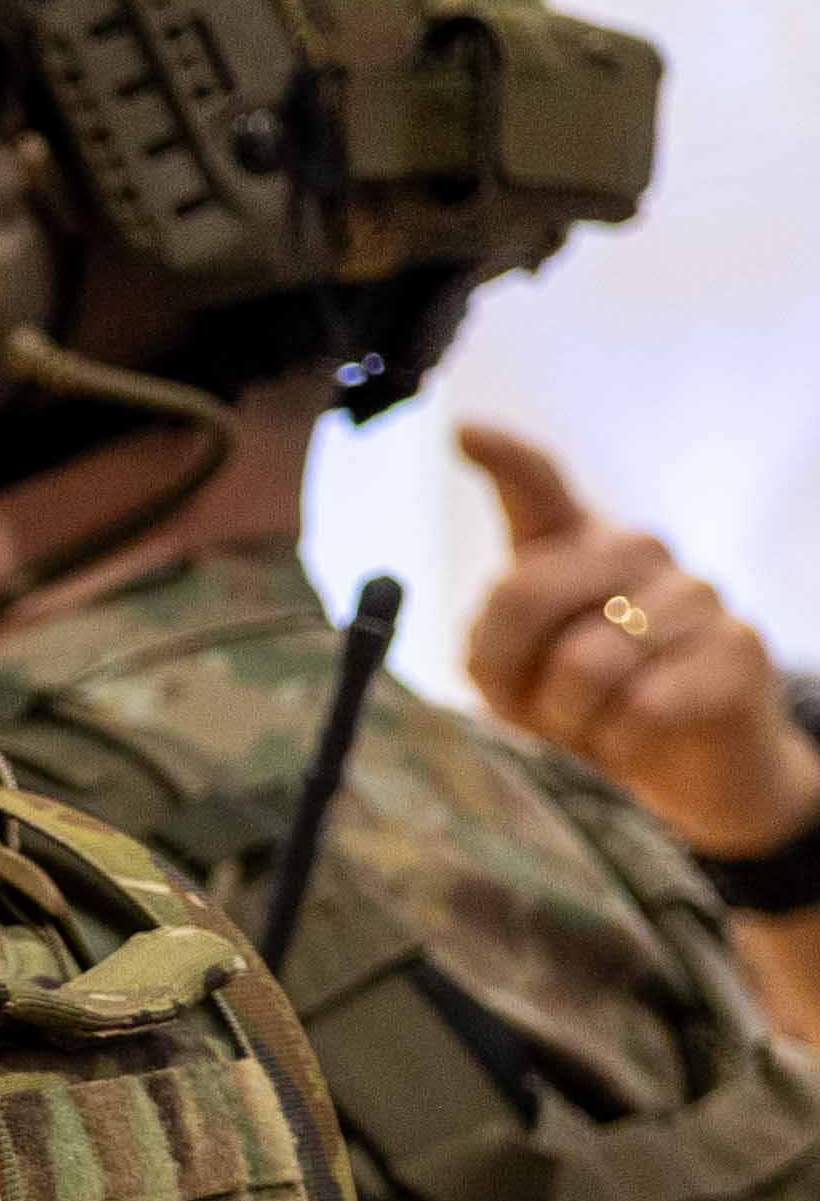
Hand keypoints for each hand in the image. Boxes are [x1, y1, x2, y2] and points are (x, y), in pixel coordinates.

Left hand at [460, 424, 819, 856]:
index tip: (461, 432)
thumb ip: (494, 638)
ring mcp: (697, 593)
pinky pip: (643, 705)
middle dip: (509, 672)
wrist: (685, 767)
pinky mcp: (740, 647)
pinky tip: (644, 734)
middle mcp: (640, 552)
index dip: (502, 459)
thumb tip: (505, 595)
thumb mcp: (515, 678)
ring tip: (600, 720)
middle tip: (539, 708)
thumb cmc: (587, 707)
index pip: (538, 486)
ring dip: (573, 718)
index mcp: (578, 547)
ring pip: (587, 663)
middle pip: (524, 593)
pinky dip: (622, 741)